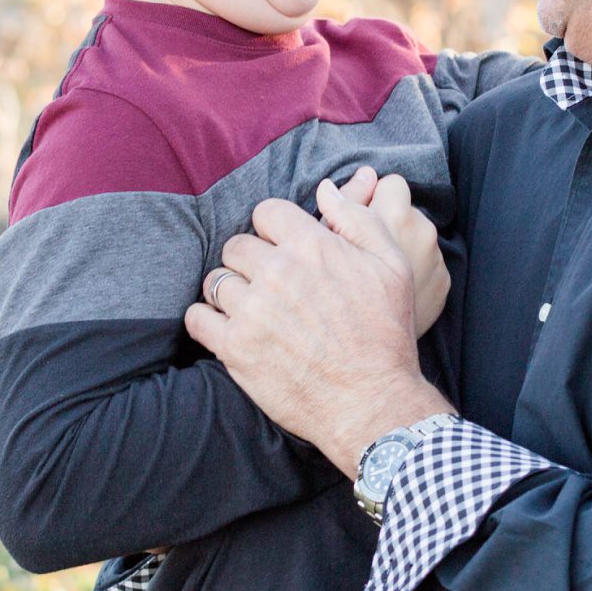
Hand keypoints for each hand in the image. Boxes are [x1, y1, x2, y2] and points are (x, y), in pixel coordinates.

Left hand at [188, 184, 452, 473]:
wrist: (372, 402)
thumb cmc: (386, 334)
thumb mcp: (393, 266)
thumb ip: (357, 220)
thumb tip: (324, 188)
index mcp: (313, 246)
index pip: (266, 212)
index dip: (274, 231)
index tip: (282, 251)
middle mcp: (277, 272)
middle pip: (237, 245)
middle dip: (250, 262)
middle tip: (268, 286)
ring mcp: (252, 310)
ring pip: (216, 280)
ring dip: (229, 292)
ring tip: (251, 310)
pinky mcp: (235, 348)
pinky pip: (197, 317)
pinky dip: (207, 321)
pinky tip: (227, 329)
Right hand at [328, 167, 449, 337]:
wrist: (363, 357)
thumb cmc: (333, 295)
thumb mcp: (327, 243)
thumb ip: (348, 202)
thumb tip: (367, 172)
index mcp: (392, 216)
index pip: (389, 184)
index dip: (371, 201)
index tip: (358, 223)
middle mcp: (421, 233)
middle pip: (406, 209)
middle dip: (389, 222)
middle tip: (366, 250)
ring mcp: (436, 261)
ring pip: (418, 237)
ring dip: (403, 246)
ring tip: (377, 272)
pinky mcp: (444, 284)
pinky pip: (429, 263)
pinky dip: (415, 271)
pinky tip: (394, 288)